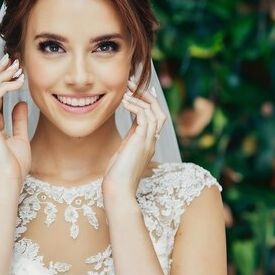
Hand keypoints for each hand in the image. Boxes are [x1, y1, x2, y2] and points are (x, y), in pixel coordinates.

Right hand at [0, 54, 30, 188]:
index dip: (0, 77)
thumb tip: (20, 103)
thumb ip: (18, 120)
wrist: (9, 181)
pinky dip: (3, 87)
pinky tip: (18, 83)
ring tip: (17, 67)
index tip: (13, 66)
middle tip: (12, 59)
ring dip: (0, 75)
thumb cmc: (14, 165)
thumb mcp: (20, 138)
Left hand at [102, 78, 165, 196]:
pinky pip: (144, 116)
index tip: (137, 89)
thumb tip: (125, 135)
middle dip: (147, 96)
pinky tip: (124, 102)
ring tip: (127, 90)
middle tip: (132, 84)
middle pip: (159, 112)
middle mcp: (151, 141)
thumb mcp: (123, 154)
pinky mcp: (141, 141)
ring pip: (155, 112)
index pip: (153, 118)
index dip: (147, 102)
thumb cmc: (116, 176)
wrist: (118, 190)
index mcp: (147, 143)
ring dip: (141, 98)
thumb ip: (128, 142)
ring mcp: (148, 142)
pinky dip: (136, 106)